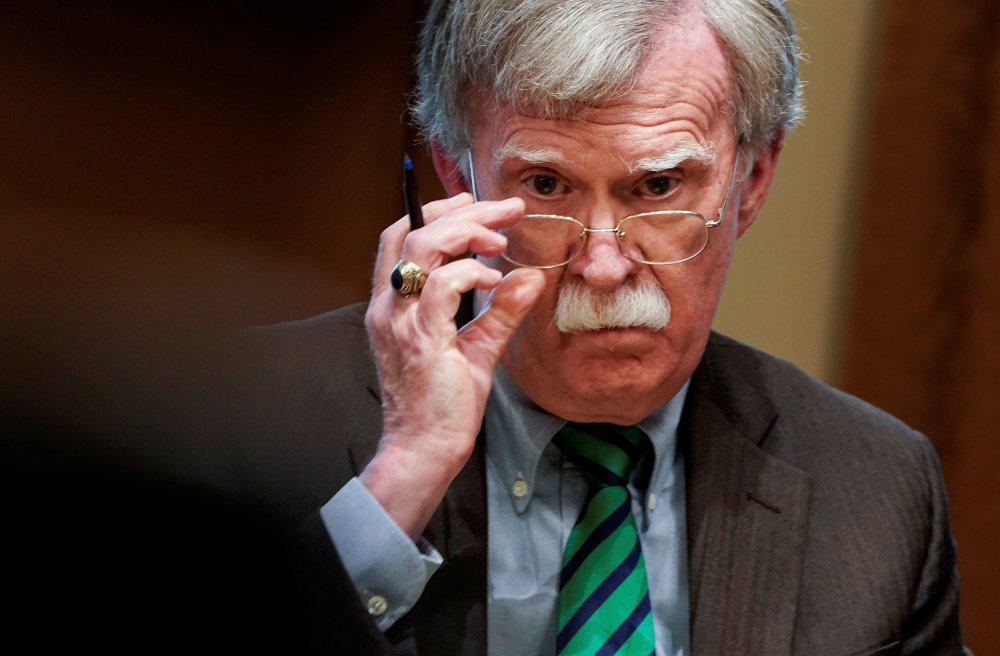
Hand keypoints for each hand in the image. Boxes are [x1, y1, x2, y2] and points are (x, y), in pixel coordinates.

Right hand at [361, 193, 544, 538]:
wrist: (426, 447)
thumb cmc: (444, 403)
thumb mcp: (478, 347)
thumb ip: (502, 311)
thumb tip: (530, 277)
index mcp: (393, 304)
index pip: (401, 236)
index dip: (437, 212)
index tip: (476, 205)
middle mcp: (389, 306)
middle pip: (414, 231)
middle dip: (464, 212)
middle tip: (507, 209)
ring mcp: (400, 320)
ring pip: (423, 248)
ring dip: (468, 233)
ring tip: (500, 240)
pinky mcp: (421, 338)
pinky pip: (443, 286)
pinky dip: (471, 273)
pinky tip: (494, 280)